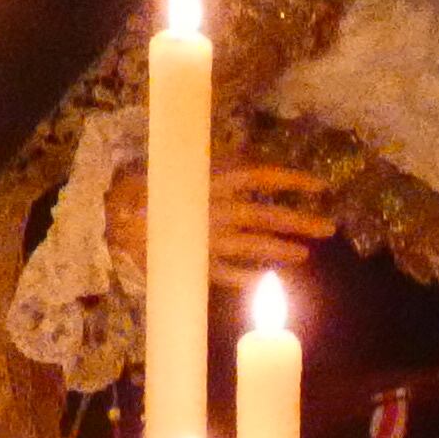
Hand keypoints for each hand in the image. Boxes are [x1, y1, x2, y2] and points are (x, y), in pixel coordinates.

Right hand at [106, 155, 339, 285]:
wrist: (109, 220)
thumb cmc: (146, 186)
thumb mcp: (181, 165)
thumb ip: (215, 164)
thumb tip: (248, 160)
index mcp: (210, 179)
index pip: (260, 177)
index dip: (291, 180)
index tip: (320, 185)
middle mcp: (213, 210)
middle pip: (265, 216)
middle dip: (300, 222)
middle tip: (330, 227)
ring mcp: (206, 241)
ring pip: (253, 247)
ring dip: (282, 250)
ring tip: (305, 254)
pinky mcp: (195, 265)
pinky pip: (228, 274)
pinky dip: (249, 277)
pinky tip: (268, 278)